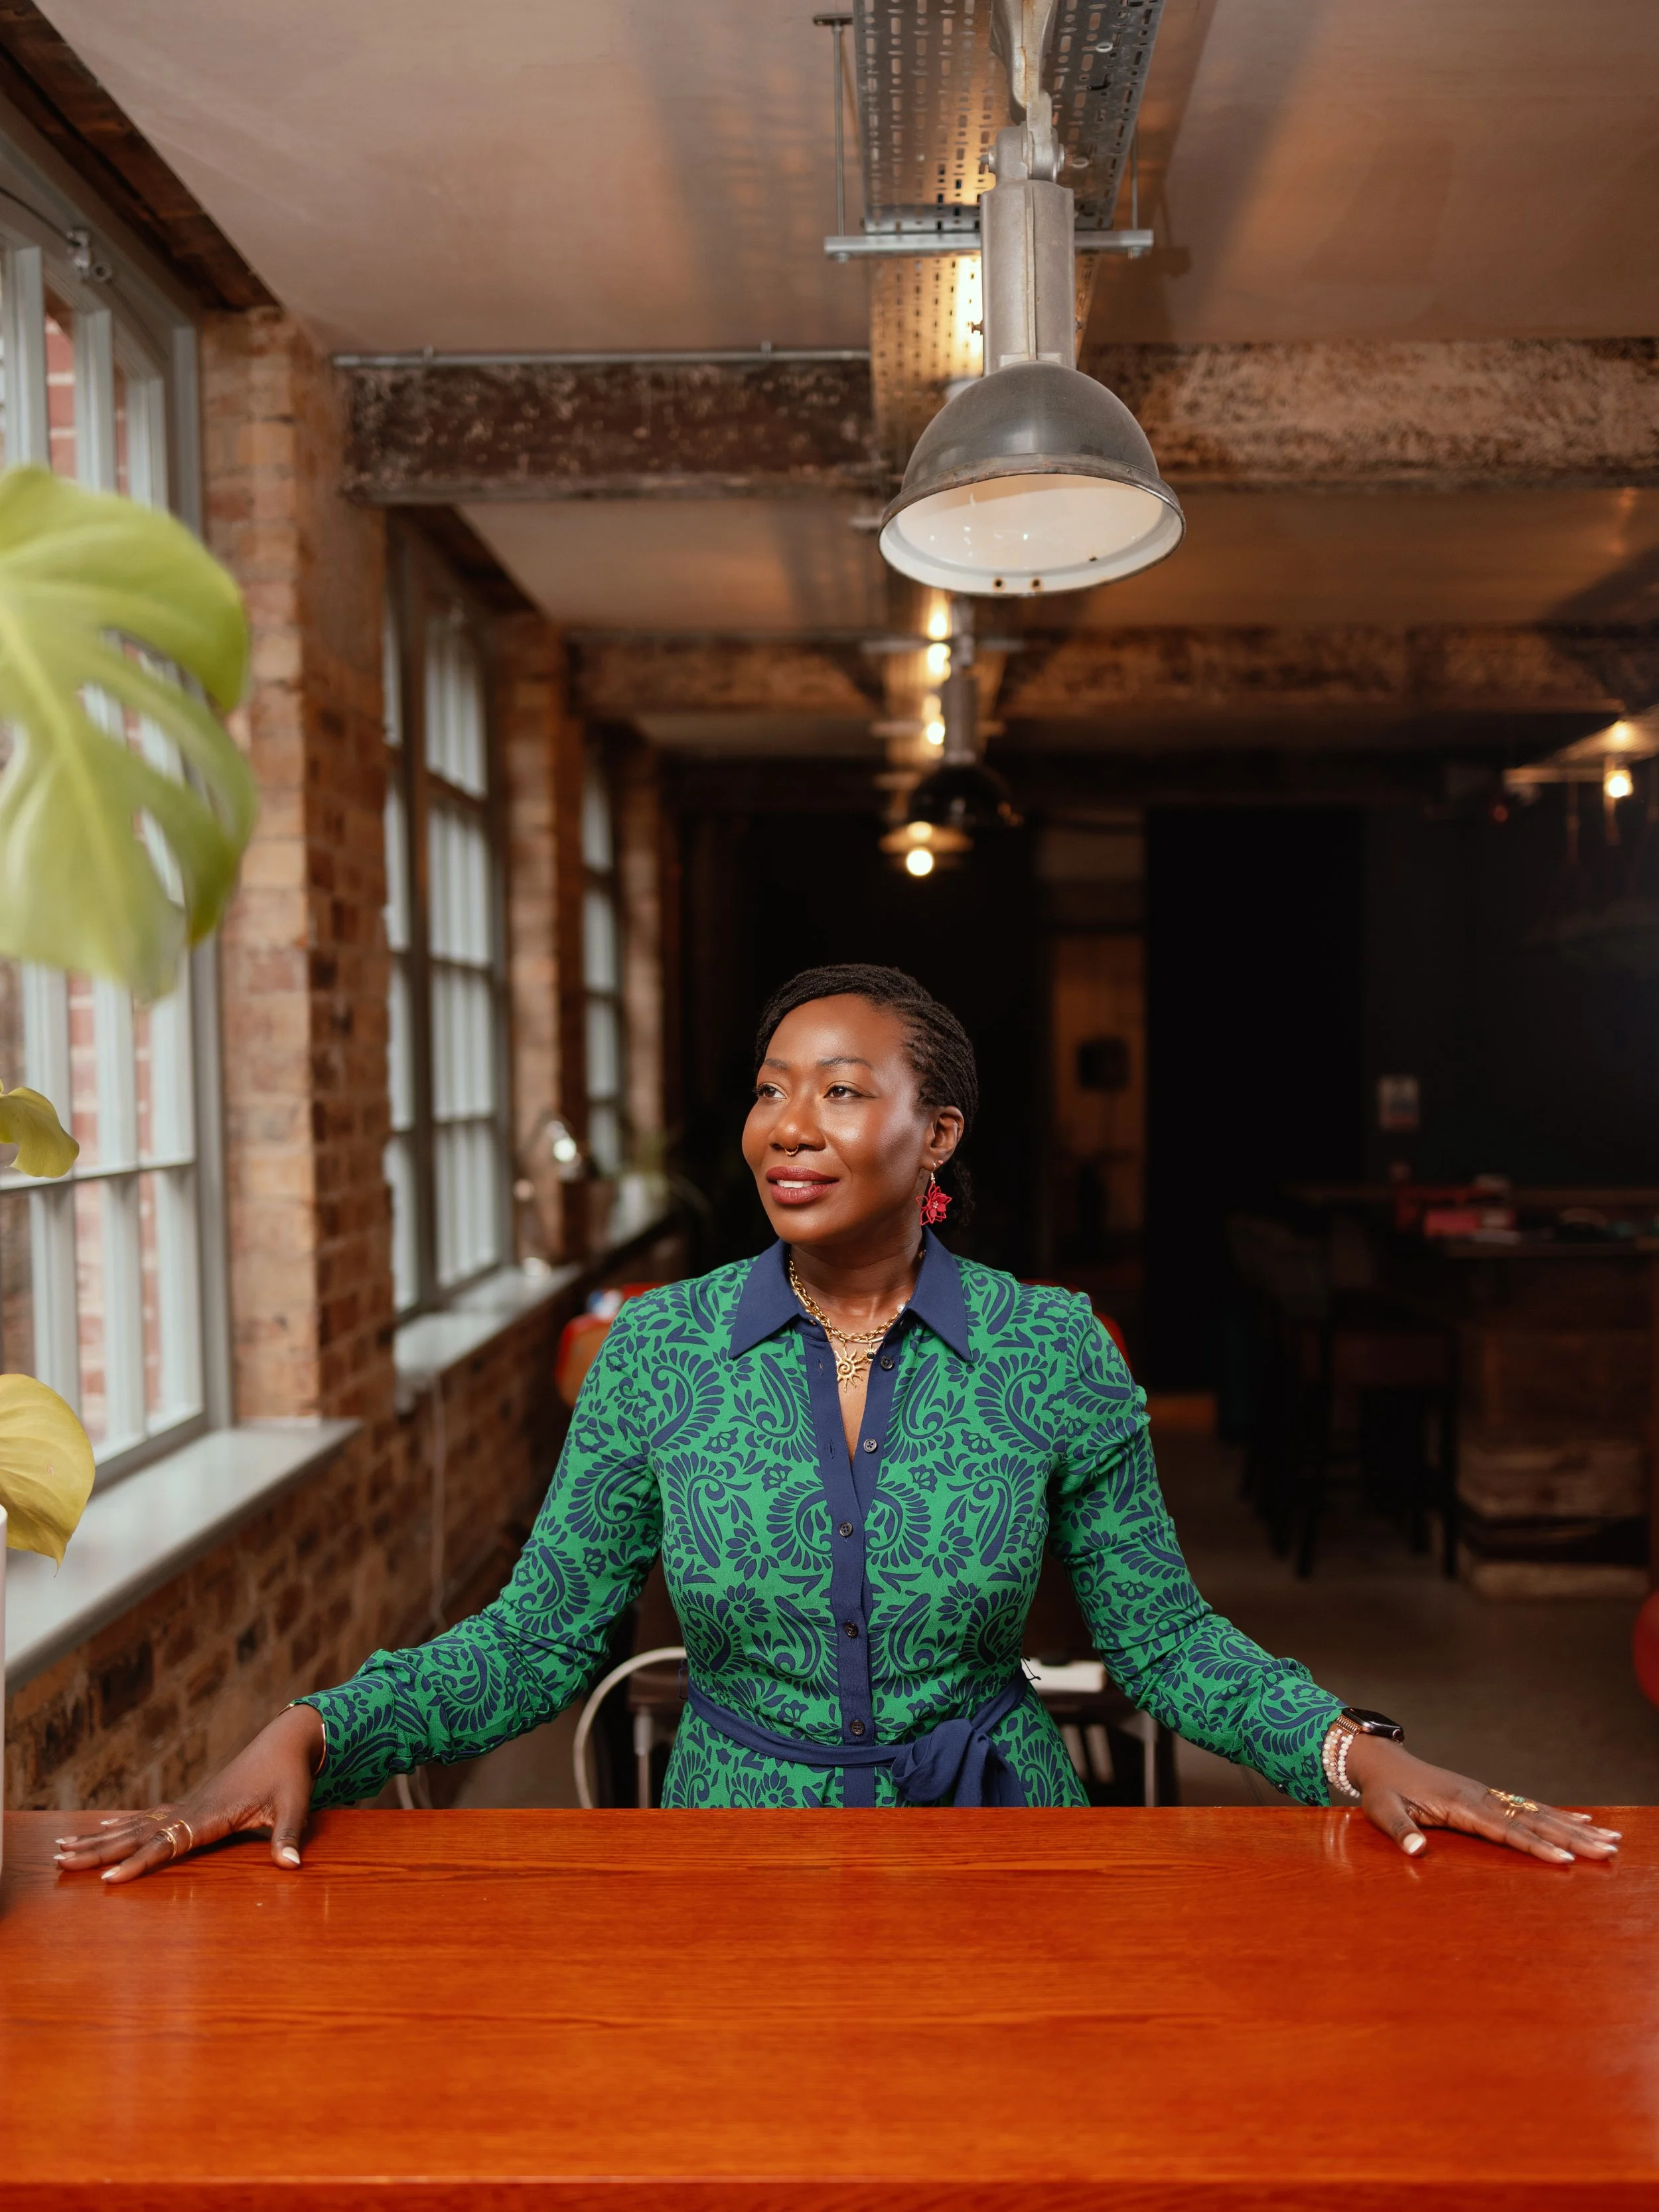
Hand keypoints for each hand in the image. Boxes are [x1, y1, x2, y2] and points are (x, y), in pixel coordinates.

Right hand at [52, 1703, 325, 1884]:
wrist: (286, 1741)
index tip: (110, 1879)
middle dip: (100, 1850)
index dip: (140, 1862)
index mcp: (213, 1813)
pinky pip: (149, 1818)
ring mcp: (188, 1805)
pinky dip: (121, 1826)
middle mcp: (192, 1809)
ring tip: (62, 1850)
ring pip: (136, 1826)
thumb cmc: (291, 1775)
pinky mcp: (191, 1804)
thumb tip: (291, 1866)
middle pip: (139, 1834)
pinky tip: (99, 1831)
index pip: (169, 1843)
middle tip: (60, 1860)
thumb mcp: (296, 1804)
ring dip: (99, 1839)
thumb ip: (289, 1836)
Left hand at [1344, 1733, 1619, 1864]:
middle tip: (1608, 1850)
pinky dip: (1557, 1816)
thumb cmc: (1380, 1790)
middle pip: (1532, 1820)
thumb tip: (1417, 1851)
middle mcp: (1480, 1796)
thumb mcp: (1382, 1811)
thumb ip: (1399, 1831)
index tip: (1565, 1859)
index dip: (1535, 1846)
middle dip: (1571, 1837)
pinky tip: (1581, 1822)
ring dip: (1573, 1827)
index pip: (1505, 1829)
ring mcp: (1486, 1794)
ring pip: (1537, 1813)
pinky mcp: (1486, 1796)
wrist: (1380, 1761)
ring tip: (1610, 1839)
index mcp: (1460, 1803)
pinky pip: (1527, 1808)